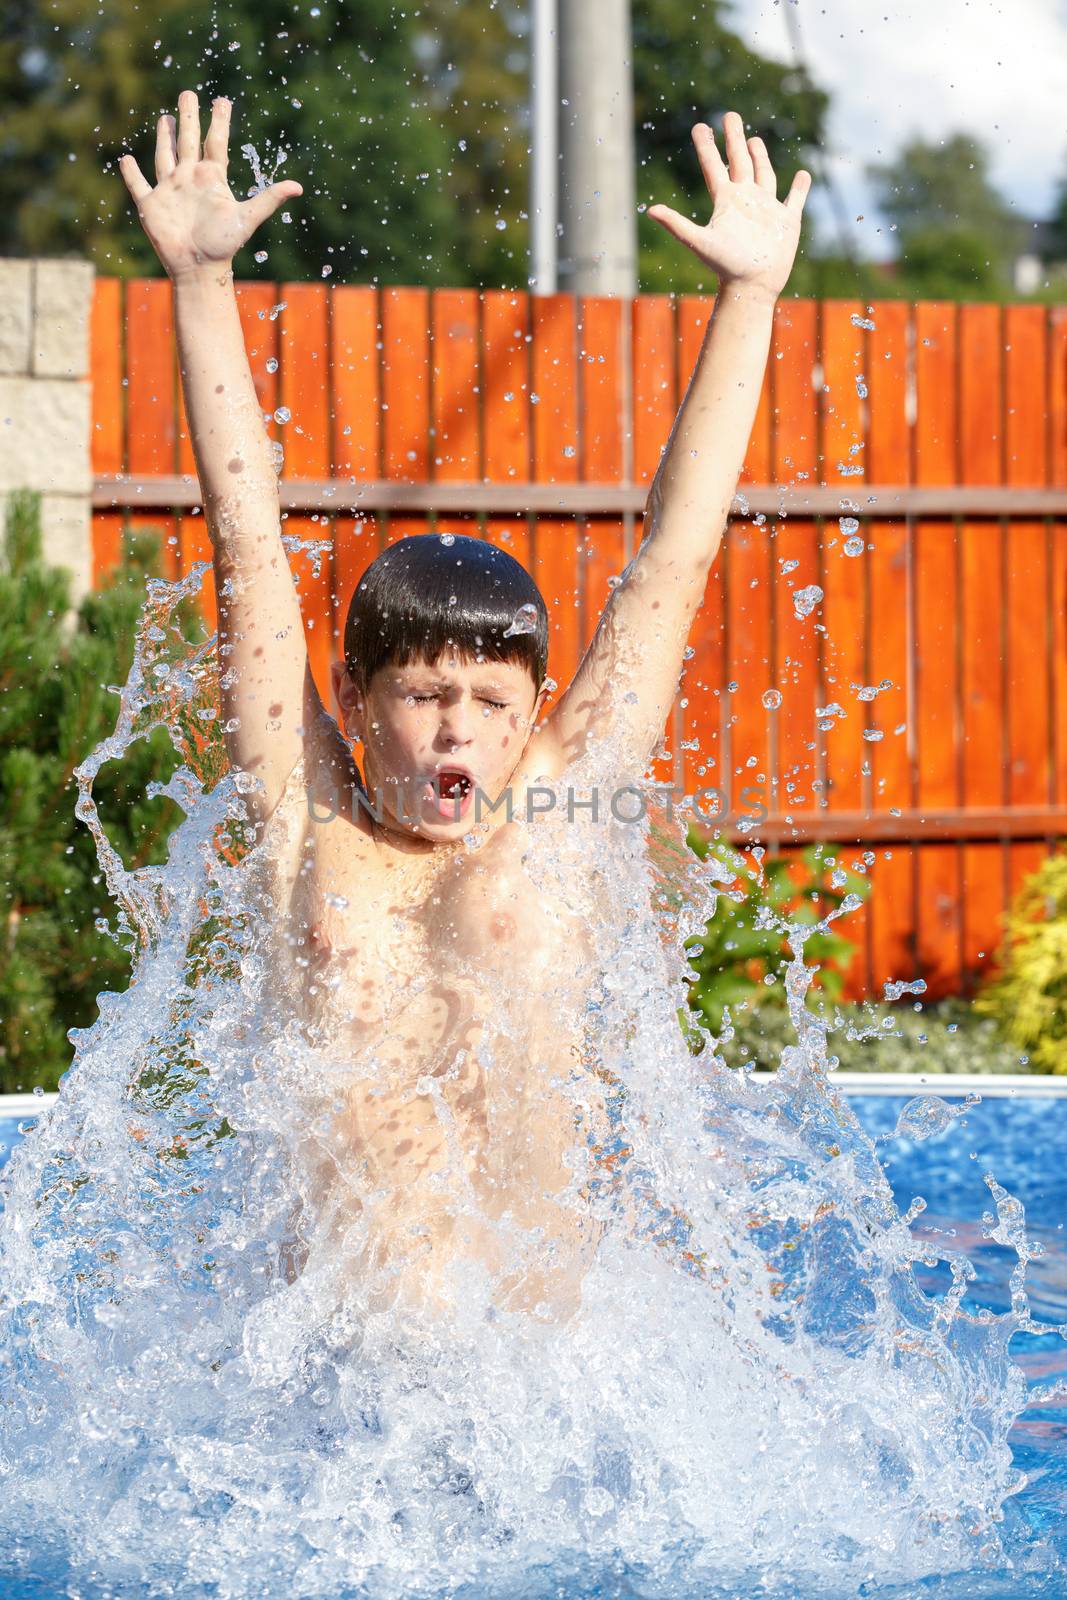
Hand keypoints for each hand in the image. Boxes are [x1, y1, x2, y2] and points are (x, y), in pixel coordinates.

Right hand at [118, 89, 302, 281]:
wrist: (199, 268)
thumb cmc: (223, 245)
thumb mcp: (248, 218)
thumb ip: (270, 199)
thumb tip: (298, 187)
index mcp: (211, 178)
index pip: (216, 142)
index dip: (219, 122)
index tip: (223, 101)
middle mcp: (190, 179)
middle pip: (188, 140)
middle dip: (188, 117)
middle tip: (188, 94)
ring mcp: (170, 190)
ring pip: (165, 156)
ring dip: (164, 137)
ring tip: (166, 117)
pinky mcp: (151, 205)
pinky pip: (138, 185)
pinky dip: (131, 173)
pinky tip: (126, 159)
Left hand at [648, 112, 810, 300]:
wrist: (752, 286)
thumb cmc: (726, 266)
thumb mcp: (699, 242)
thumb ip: (676, 224)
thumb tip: (649, 210)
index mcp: (725, 201)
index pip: (713, 166)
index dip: (706, 147)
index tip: (699, 126)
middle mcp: (745, 200)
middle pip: (739, 161)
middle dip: (734, 138)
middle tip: (729, 115)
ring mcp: (766, 209)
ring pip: (763, 174)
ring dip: (760, 157)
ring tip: (754, 139)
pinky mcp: (786, 221)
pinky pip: (795, 199)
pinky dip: (800, 188)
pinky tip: (802, 176)